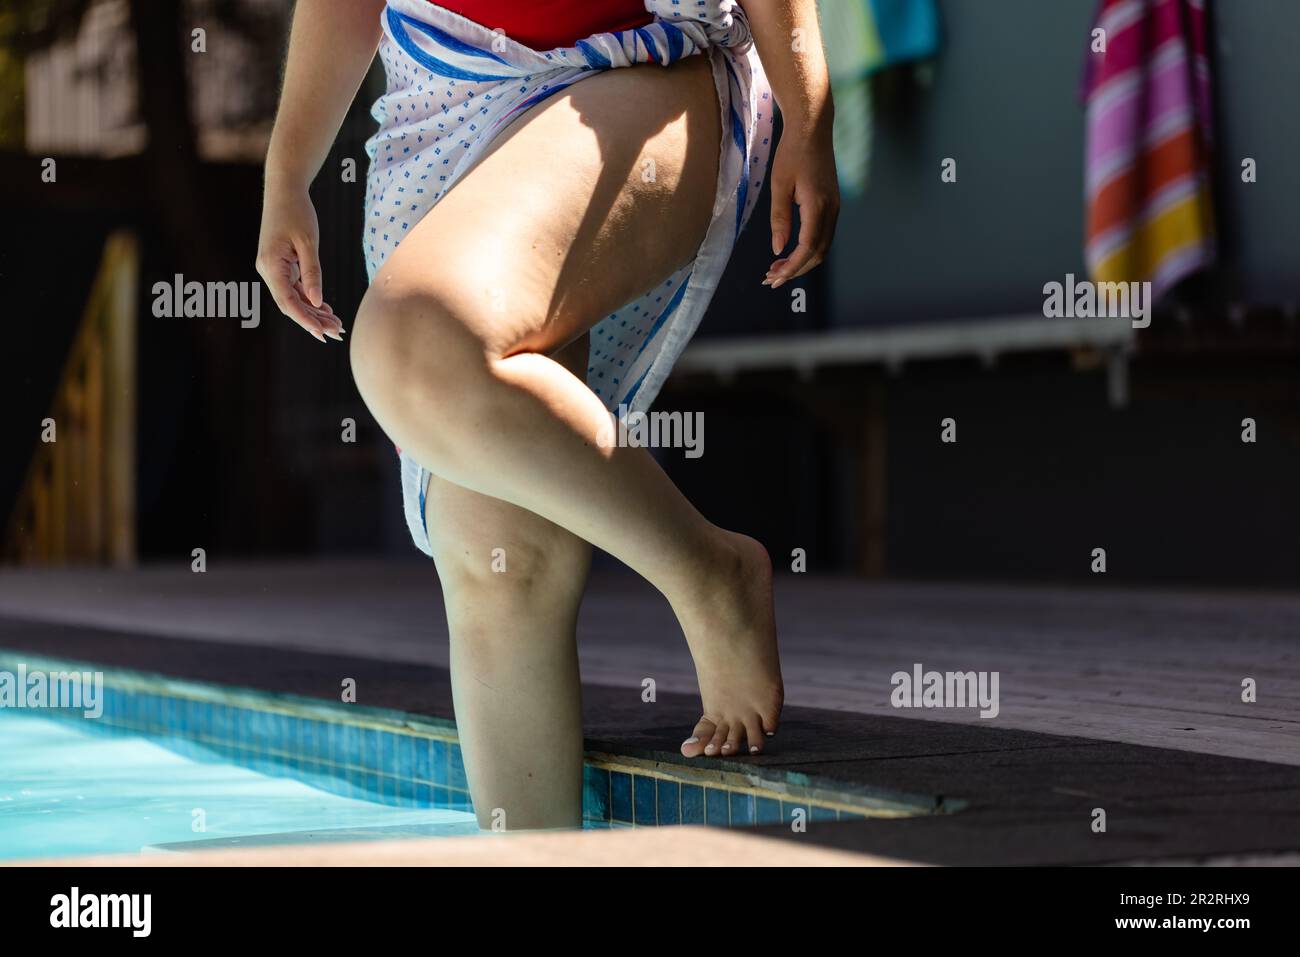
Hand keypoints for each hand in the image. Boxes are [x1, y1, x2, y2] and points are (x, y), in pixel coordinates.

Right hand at [255, 183, 343, 341]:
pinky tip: (327, 310)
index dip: (304, 319)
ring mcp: (273, 268)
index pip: (286, 300)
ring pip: (293, 298)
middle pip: (290, 304)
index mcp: (270, 265)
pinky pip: (294, 288)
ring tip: (336, 325)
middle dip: (312, 321)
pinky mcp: (280, 265)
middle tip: (337, 333)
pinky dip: (310, 299)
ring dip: (313, 312)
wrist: (284, 190)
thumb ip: (312, 272)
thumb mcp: (309, 242)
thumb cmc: (297, 212)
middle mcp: (268, 270)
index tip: (321, 332)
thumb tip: (316, 301)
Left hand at [765, 122, 839, 289]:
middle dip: (795, 270)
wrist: (812, 128)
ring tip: (777, 268)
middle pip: (818, 253)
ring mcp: (834, 208)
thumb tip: (778, 249)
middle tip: (771, 278)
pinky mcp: (832, 204)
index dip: (792, 267)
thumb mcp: (779, 185)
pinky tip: (790, 251)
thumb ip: (779, 219)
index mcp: (818, 206)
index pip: (807, 248)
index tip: (775, 278)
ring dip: (801, 261)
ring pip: (822, 247)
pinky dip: (807, 249)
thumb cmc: (792, 152)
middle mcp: (831, 210)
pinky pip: (823, 235)